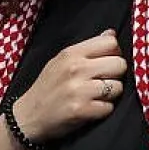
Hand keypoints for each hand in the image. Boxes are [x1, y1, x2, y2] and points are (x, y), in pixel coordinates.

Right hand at [12, 30, 126, 142]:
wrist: (28, 116)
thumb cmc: (47, 87)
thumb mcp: (61, 60)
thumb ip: (87, 48)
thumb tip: (111, 34)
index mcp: (71, 53)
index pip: (111, 43)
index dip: (114, 54)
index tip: (107, 63)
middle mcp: (76, 68)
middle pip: (120, 64)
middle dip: (116, 75)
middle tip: (103, 82)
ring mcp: (79, 90)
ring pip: (118, 87)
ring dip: (111, 94)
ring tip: (96, 96)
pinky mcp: (81, 110)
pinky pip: (109, 107)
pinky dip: (103, 110)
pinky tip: (91, 108)